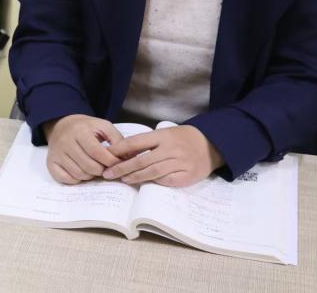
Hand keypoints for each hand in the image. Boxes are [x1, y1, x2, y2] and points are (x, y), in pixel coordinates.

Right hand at [43, 114, 123, 183]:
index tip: (118, 164)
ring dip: (90, 176)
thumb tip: (128, 157)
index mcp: (80, 131)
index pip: (98, 153)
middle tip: (106, 168)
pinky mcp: (50, 162)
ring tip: (95, 169)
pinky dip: (76, 179)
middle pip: (89, 166)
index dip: (111, 162)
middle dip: (102, 171)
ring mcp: (57, 153)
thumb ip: (117, 140)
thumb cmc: (85, 127)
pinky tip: (81, 172)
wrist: (61, 125)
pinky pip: (65, 179)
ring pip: (79, 174)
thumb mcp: (103, 126)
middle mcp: (66, 142)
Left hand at [103, 125, 223, 187]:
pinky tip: (143, 183)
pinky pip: (166, 181)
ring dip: (135, 177)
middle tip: (108, 174)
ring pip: (152, 172)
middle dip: (122, 168)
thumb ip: (146, 142)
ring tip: (122, 179)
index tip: (106, 156)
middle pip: (141, 160)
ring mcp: (180, 163)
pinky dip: (154, 183)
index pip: (135, 142)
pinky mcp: (187, 176)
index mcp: (162, 136)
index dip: (119, 150)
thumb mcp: (164, 133)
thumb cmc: (182, 138)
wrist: (211, 144)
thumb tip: (122, 153)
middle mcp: (171, 149)